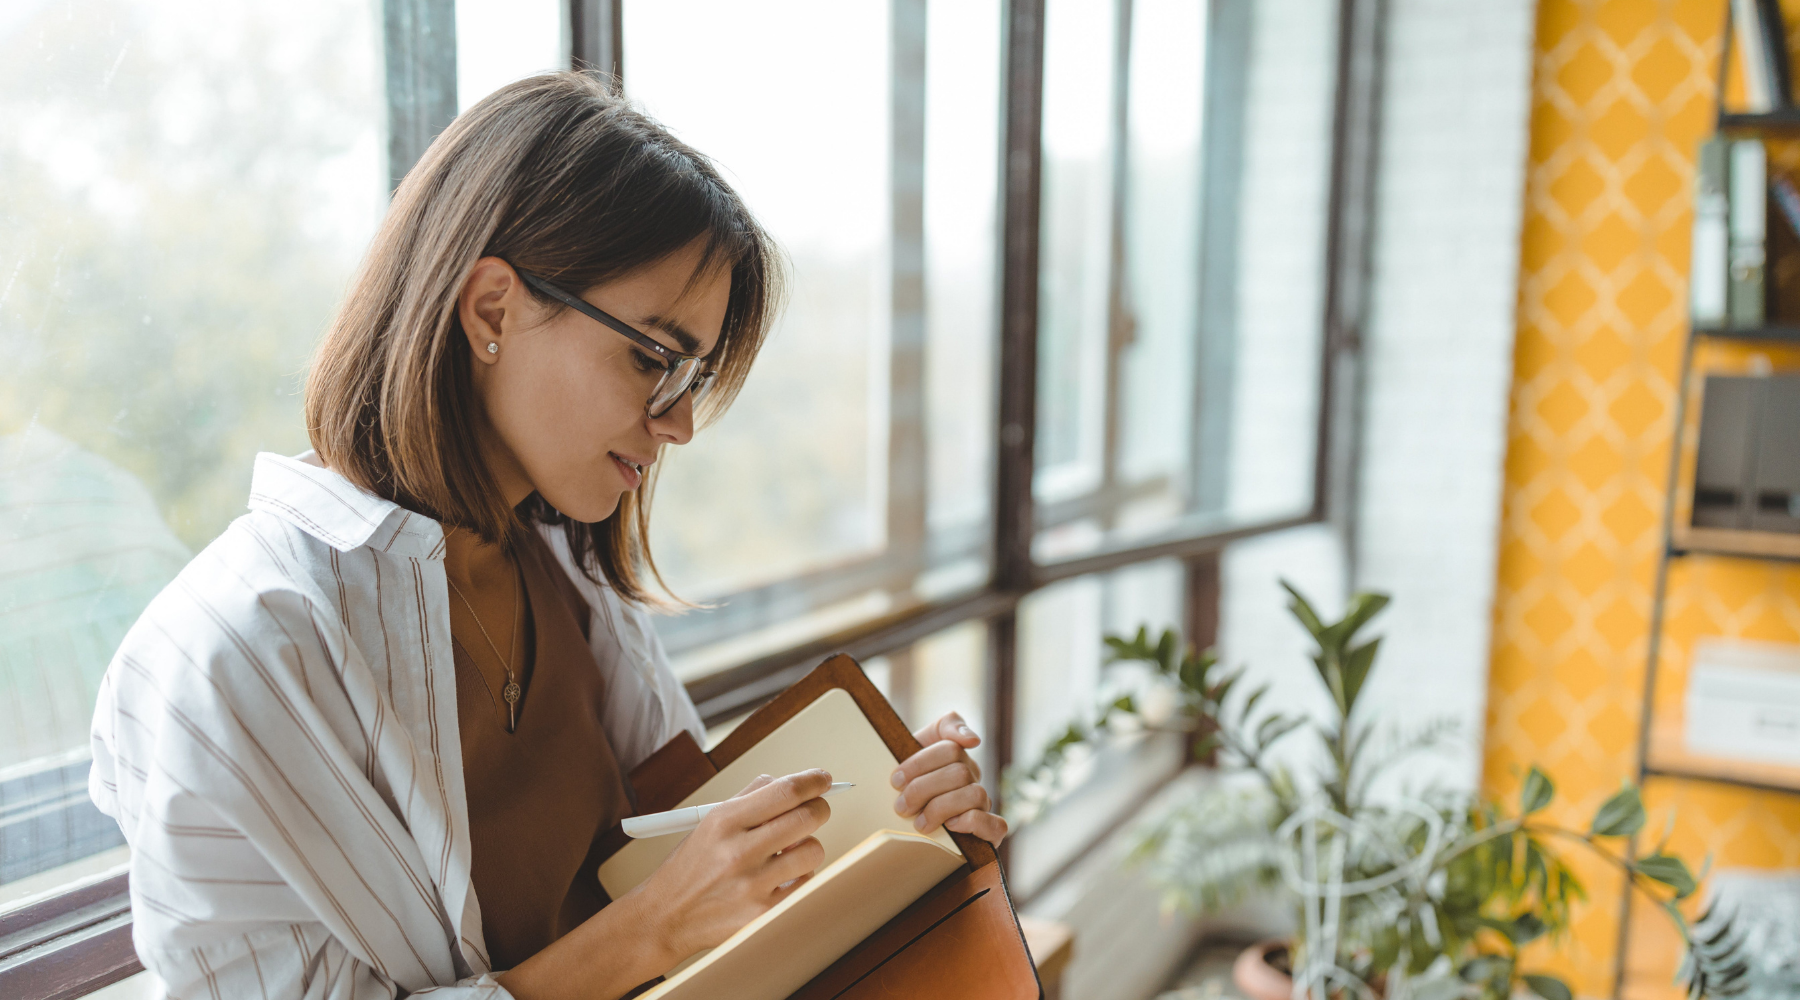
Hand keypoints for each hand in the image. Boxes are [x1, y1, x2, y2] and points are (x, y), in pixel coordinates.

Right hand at [628, 769, 833, 962]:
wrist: (666, 916)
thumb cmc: (692, 866)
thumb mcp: (709, 822)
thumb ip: (750, 797)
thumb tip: (793, 781)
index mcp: (725, 821)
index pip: (785, 791)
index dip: (813, 781)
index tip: (823, 780)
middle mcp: (739, 852)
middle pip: (807, 818)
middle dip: (818, 809)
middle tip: (815, 810)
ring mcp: (753, 885)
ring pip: (813, 851)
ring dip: (807, 846)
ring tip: (788, 851)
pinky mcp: (763, 914)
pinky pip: (806, 883)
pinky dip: (799, 876)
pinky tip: (780, 876)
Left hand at [891, 712, 1007, 844]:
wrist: (902, 829)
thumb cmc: (907, 789)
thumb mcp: (910, 753)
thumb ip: (942, 729)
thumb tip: (973, 739)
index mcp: (955, 756)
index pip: (949, 747)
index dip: (920, 763)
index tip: (895, 780)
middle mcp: (973, 777)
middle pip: (959, 772)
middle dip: (924, 789)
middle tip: (901, 806)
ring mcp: (983, 803)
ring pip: (975, 794)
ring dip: (941, 808)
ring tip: (919, 822)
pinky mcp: (991, 832)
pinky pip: (995, 825)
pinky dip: (971, 823)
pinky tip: (950, 826)